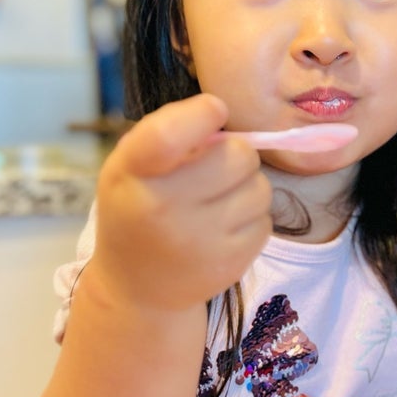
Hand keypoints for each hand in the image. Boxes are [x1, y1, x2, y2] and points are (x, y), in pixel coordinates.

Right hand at [90, 93, 272, 310]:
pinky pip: (266, 221)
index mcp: (133, 174)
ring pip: (261, 188)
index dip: (201, 115)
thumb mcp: (130, 165)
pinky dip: (251, 219)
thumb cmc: (138, 208)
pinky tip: (224, 228)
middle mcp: (163, 208)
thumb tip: (218, 112)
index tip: (214, 110)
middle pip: (239, 155)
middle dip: (234, 154)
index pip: (168, 135)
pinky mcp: (229, 265)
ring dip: (247, 187)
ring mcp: (199, 241)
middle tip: (214, 170)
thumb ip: (168, 130)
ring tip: (218, 200)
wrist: (138, 287)